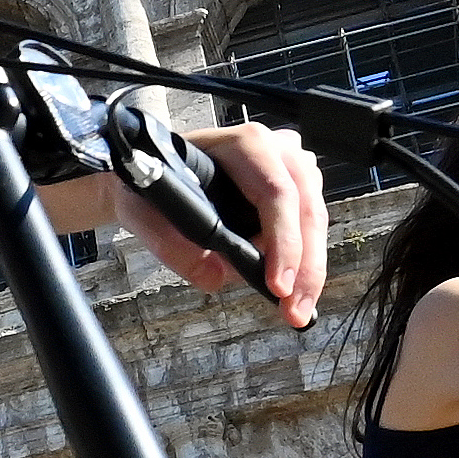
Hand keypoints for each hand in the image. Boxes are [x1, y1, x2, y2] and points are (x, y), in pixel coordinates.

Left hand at [133, 118, 328, 327]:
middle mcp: (278, 151)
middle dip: (306, 269)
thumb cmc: (155, 183)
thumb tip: (215, 276)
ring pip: (315, 222)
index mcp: (244, 146)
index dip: (283, 241)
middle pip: (307, 211)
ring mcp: (293, 168)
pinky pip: (309, 228)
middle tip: (295, 311)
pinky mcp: (298, 189)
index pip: (276, 193)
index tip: (278, 285)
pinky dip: (303, 262)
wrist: (158, 169)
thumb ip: (169, 241)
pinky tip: (290, 288)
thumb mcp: (143, 209)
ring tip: (294, 308)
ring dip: (309, 269)